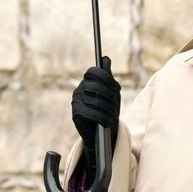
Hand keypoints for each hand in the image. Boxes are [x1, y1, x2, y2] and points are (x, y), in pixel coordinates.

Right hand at [72, 56, 120, 172]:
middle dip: (110, 97)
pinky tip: (107, 122)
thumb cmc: (108, 110)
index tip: (117, 88)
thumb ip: (108, 77)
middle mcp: (79, 89)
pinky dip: (102, 118)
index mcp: (88, 82)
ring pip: (95, 101)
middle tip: (116, 105)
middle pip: (97, 87)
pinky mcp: (75, 114)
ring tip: (114, 116)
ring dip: (108, 110)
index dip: (106, 78)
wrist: (101, 133)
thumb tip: (105, 59)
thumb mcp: (112, 93)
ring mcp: (76, 101)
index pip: (94, 72)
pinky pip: (90, 113)